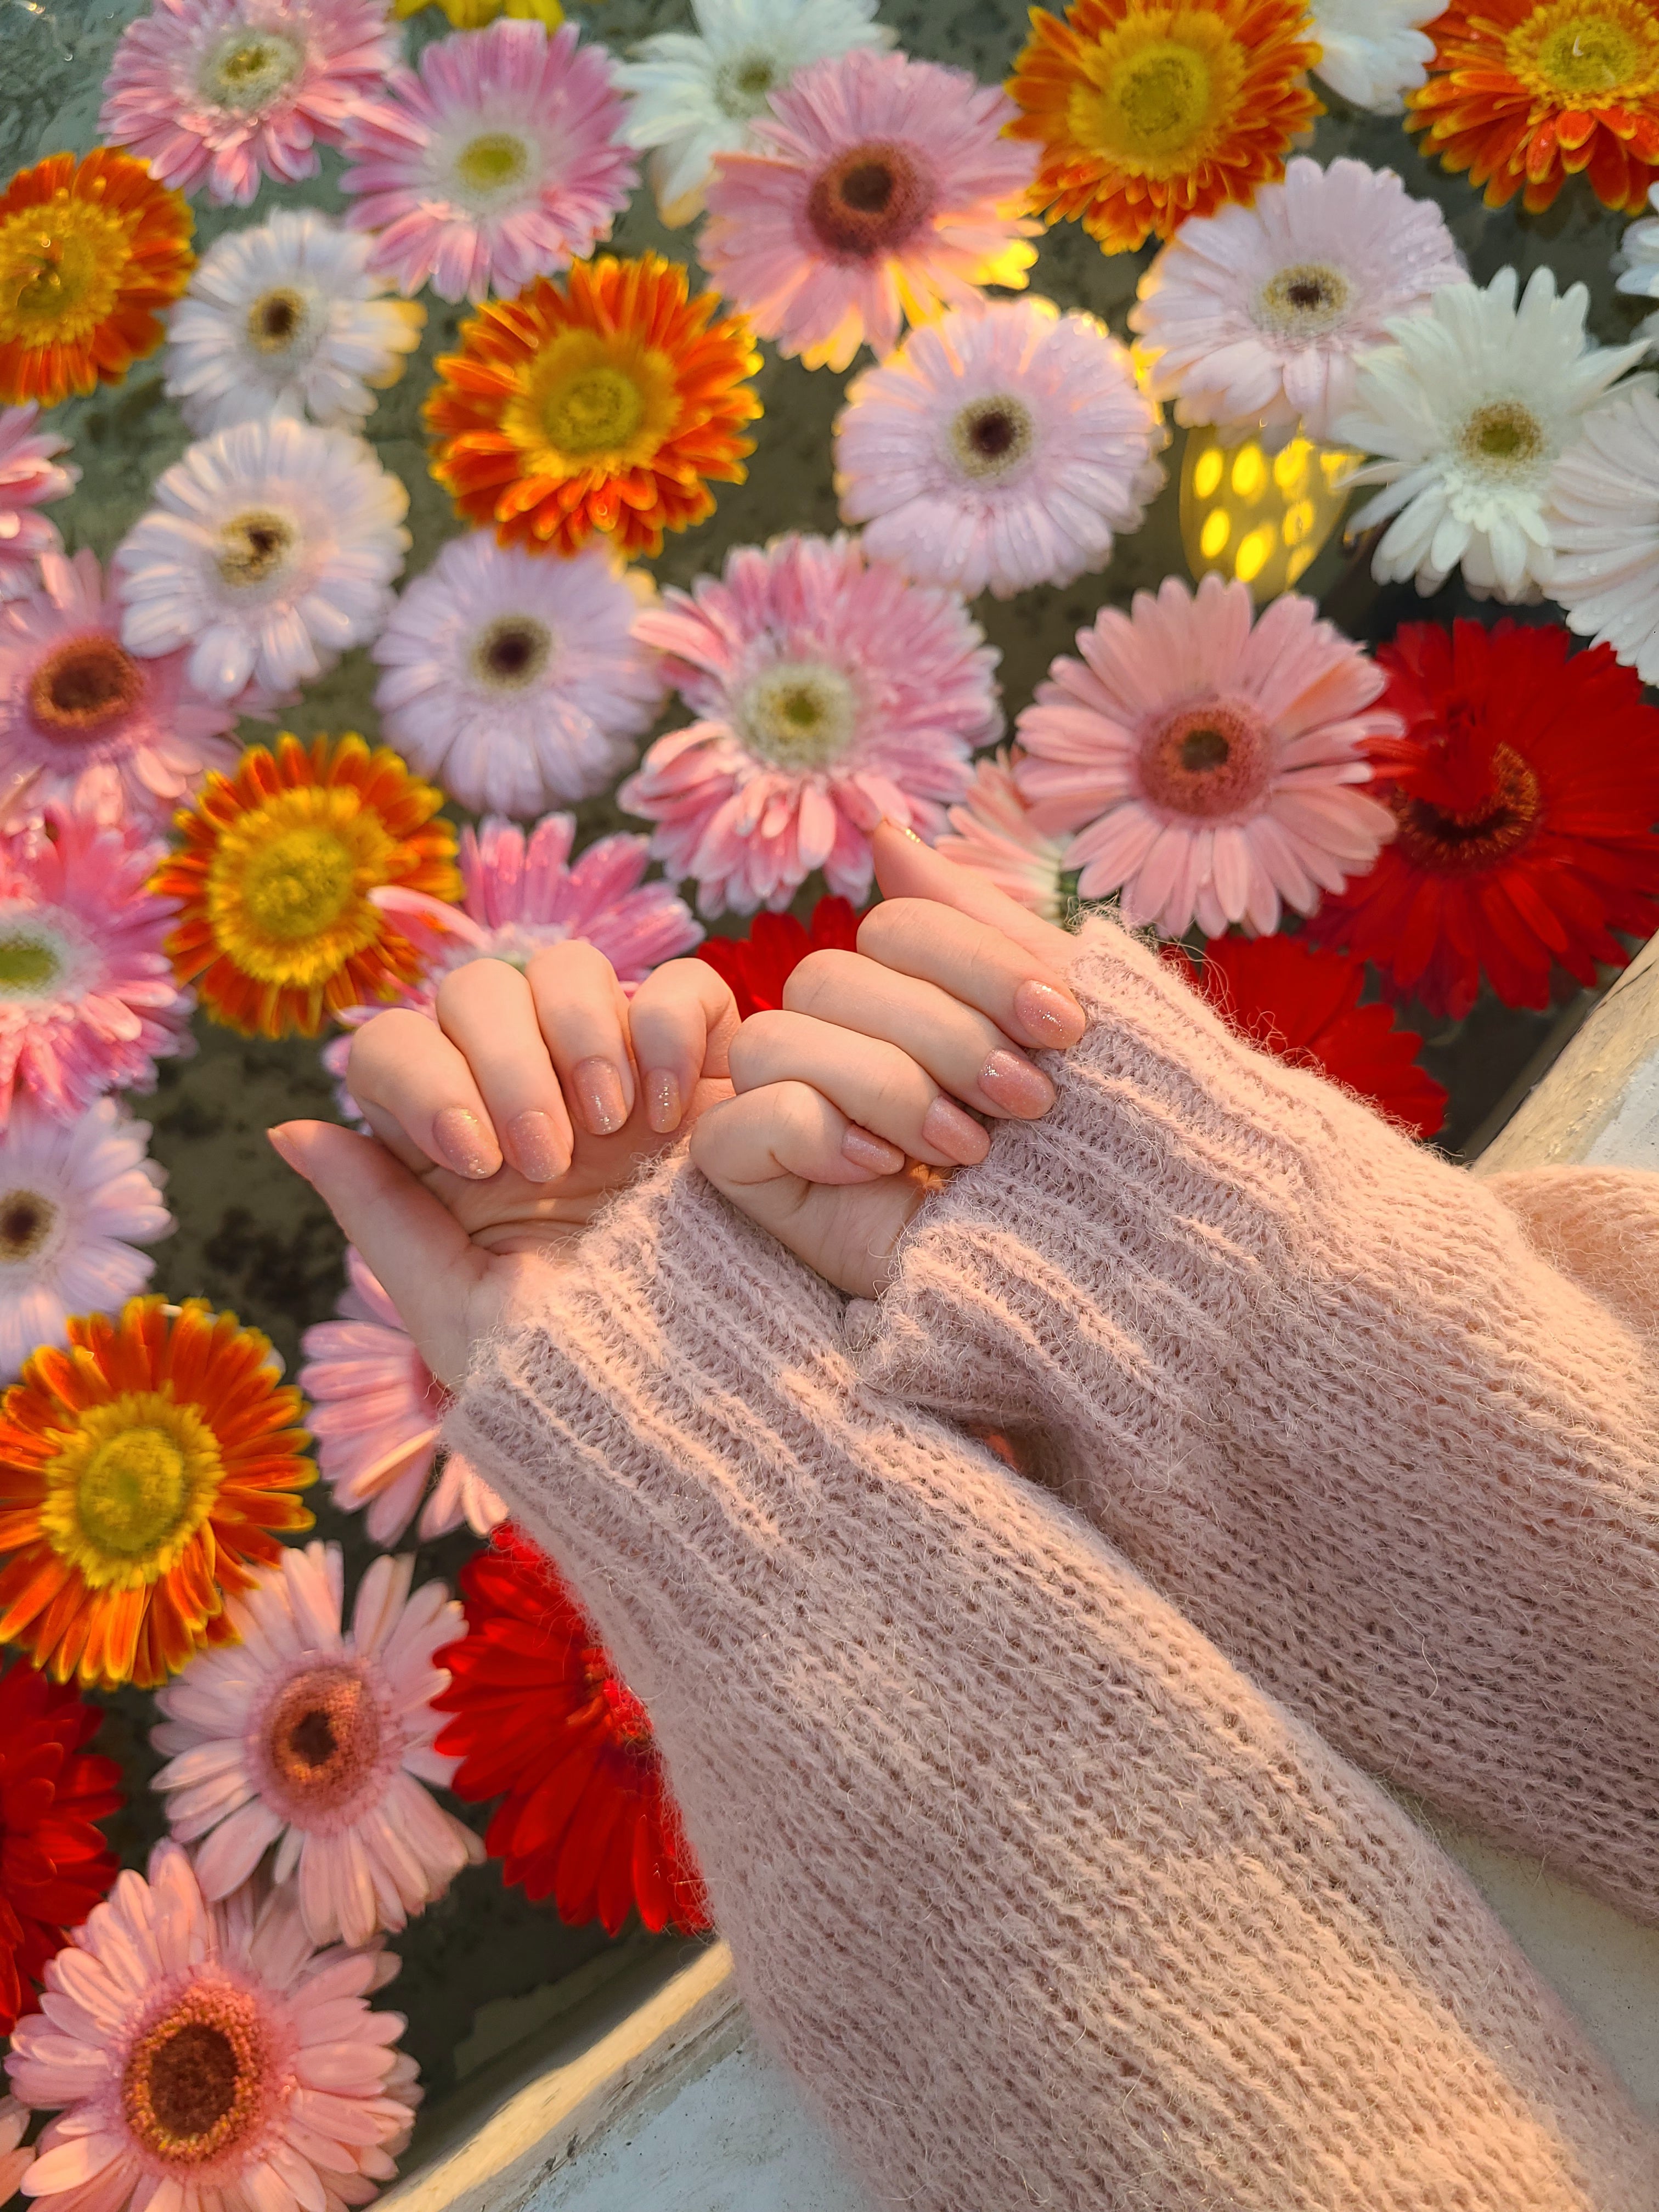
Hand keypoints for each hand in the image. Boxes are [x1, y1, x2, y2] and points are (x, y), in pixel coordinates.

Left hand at [268, 941, 738, 1386]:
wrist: (690, 1388)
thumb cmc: (565, 1366)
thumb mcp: (454, 1306)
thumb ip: (376, 1211)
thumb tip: (289, 1128)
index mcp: (447, 1138)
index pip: (396, 1044)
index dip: (423, 1076)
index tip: (475, 1158)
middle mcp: (521, 1084)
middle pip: (478, 988)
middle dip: (506, 1064)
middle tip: (547, 1159)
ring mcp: (611, 1068)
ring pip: (569, 967)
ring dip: (581, 1035)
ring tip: (612, 1129)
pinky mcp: (697, 1065)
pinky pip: (682, 987)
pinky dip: (671, 1027)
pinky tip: (669, 1112)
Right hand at [691, 824, 1084, 1295]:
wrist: (1113, 1274)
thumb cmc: (1096, 1147)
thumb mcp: (1052, 1012)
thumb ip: (969, 920)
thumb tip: (885, 830)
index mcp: (907, 998)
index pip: (893, 925)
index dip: (976, 965)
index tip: (1068, 1028)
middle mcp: (838, 1046)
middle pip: (829, 976)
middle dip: (944, 1036)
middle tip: (1028, 1103)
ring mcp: (790, 1114)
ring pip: (778, 1038)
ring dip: (888, 1087)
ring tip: (968, 1151)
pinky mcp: (762, 1187)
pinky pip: (735, 1125)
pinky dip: (815, 1131)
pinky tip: (885, 1171)